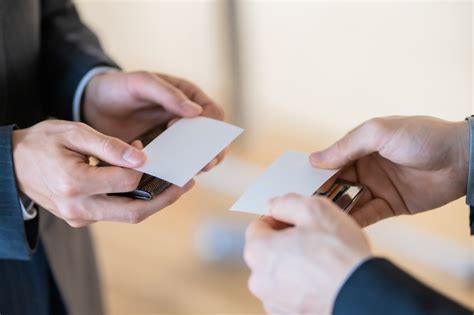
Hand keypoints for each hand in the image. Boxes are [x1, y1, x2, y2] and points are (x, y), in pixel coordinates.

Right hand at [12, 120, 193, 226]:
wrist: (12, 165)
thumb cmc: (43, 143)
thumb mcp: (74, 132)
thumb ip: (109, 145)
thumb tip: (142, 157)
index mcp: (74, 183)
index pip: (126, 182)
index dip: (146, 168)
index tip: (154, 154)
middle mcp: (78, 208)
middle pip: (133, 212)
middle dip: (165, 199)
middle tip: (187, 183)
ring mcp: (79, 218)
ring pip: (127, 216)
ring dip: (154, 202)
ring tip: (176, 186)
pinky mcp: (81, 220)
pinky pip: (115, 213)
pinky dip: (135, 202)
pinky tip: (149, 188)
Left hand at [82, 71, 225, 170]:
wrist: (92, 105)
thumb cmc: (118, 87)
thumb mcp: (141, 83)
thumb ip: (167, 94)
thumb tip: (196, 112)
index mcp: (188, 96)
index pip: (214, 114)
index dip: (209, 125)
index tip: (187, 130)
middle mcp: (187, 118)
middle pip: (212, 138)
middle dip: (211, 152)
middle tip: (203, 164)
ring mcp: (176, 137)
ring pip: (199, 154)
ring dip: (198, 164)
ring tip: (190, 172)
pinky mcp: (163, 152)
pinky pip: (177, 164)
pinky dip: (178, 170)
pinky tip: (171, 176)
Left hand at [244, 193, 370, 314]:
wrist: (362, 294)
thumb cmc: (339, 255)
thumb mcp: (314, 209)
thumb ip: (287, 202)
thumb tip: (275, 205)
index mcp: (258, 251)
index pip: (258, 226)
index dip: (280, 219)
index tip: (298, 222)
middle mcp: (259, 280)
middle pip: (268, 251)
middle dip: (286, 242)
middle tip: (313, 239)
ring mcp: (273, 301)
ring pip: (280, 274)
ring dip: (295, 265)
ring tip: (322, 261)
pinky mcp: (290, 314)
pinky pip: (291, 293)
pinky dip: (303, 286)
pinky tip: (323, 280)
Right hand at [310, 116, 468, 226]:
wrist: (462, 158)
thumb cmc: (421, 136)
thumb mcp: (379, 132)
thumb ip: (346, 146)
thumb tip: (314, 159)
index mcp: (360, 147)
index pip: (331, 161)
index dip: (313, 172)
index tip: (293, 184)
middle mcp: (366, 168)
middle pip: (336, 183)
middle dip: (319, 193)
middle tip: (300, 206)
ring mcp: (377, 187)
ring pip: (348, 200)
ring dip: (334, 208)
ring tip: (315, 218)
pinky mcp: (390, 205)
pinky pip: (367, 214)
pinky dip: (353, 219)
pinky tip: (339, 225)